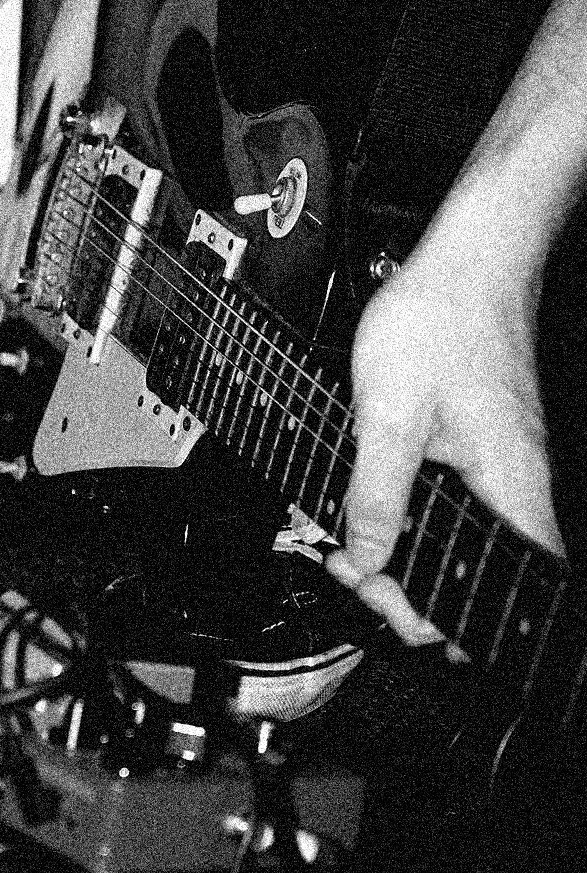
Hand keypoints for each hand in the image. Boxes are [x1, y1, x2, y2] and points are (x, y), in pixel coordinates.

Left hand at [325, 237, 562, 645]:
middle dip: (407, 586)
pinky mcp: (485, 445)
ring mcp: (504, 465)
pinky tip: (377, 503)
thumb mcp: (388, 413)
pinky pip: (456, 504)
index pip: (493, 595)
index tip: (375, 587)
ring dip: (406, 549)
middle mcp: (517, 484)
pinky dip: (415, 515)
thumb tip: (369, 555)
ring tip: (355, 541)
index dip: (431, 614)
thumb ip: (376, 493)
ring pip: (461, 541)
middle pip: (472, 576)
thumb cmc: (442, 319)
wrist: (470, 259)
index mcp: (508, 488)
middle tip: (354, 565)